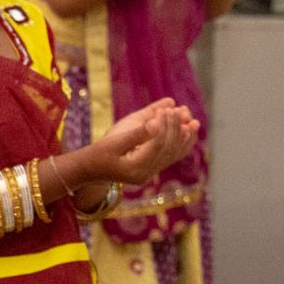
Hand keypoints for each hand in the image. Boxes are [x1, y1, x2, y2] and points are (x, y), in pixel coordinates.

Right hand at [79, 98, 198, 185]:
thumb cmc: (98, 153)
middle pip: (167, 149)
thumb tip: (156, 122)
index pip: (157, 145)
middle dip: (175, 128)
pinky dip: (182, 144)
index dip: (164, 126)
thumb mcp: (113, 142)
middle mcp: (146, 173)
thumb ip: (136, 133)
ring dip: (184, 137)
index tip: (167, 110)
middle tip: (180, 110)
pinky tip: (189, 132)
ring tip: (193, 120)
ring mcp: (151, 173)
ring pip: (173, 154)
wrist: (91, 169)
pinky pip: (172, 156)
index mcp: (135, 168)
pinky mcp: (152, 169)